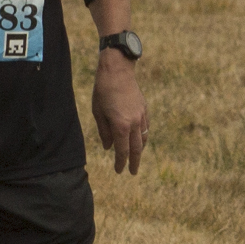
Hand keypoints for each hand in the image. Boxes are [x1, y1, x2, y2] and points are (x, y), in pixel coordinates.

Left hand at [92, 59, 148, 174]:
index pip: (122, 151)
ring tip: (136, 158)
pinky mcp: (144, 108)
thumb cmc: (103, 91)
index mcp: (121, 126)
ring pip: (143, 138)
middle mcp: (134, 123)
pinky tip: (140, 139)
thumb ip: (104, 132)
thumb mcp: (98, 113)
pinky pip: (146, 127)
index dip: (120, 163)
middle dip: (134, 162)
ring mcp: (141, 116)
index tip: (119, 171)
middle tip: (132, 172)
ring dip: (140, 150)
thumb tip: (109, 147)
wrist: (118, 71)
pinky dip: (143, 136)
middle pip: (136, 148)